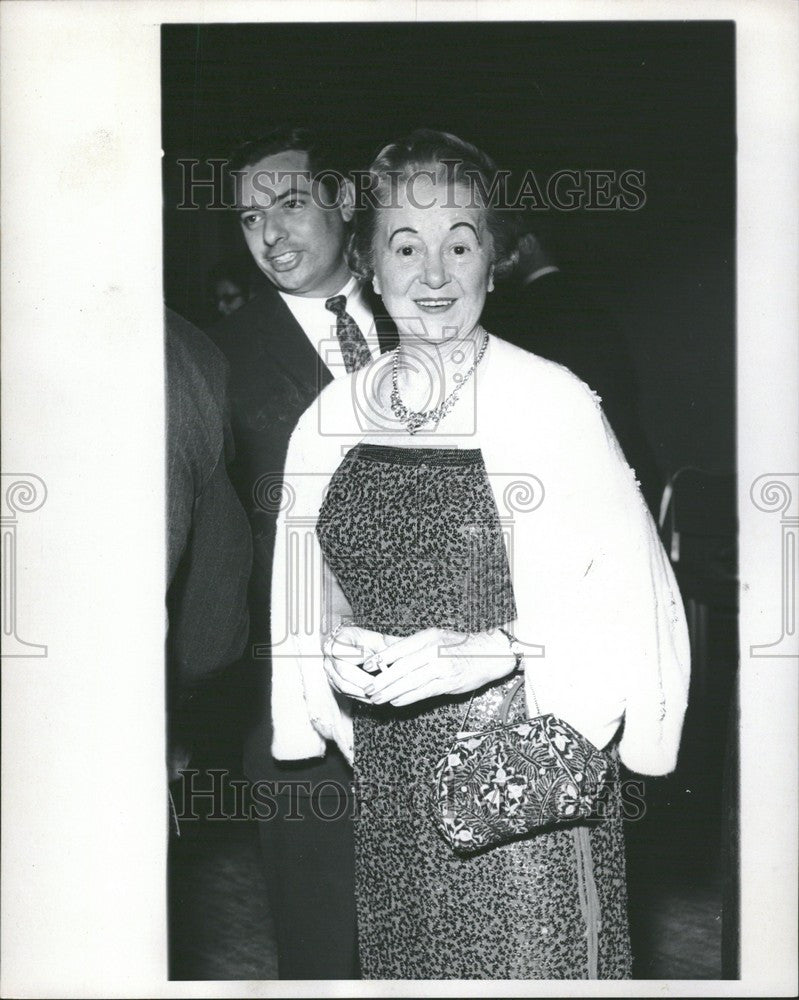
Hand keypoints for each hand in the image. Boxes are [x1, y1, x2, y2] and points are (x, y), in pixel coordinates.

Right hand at [322, 624, 389, 702]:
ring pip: (344, 685)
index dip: (358, 657)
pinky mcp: (333, 682)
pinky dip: (360, 697)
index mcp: (339, 638)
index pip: (341, 650)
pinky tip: (374, 698)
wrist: (352, 646)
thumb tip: (409, 648)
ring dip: (363, 692)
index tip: (377, 663)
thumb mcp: (378, 639)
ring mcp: (329, 670)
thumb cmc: (367, 642)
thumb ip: (390, 644)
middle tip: (382, 686)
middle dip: (365, 681)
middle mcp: (329, 655)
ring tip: (380, 695)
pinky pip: (345, 693)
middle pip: (344, 672)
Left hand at [361, 627, 515, 707]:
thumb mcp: (436, 637)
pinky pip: (424, 691)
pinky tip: (396, 701)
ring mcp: (441, 667)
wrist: (489, 653)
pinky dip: (408, 697)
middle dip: (382, 679)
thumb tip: (389, 656)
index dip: (381, 658)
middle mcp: (433, 650)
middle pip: (401, 667)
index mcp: (428, 637)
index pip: (399, 648)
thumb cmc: (460, 646)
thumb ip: (415, 646)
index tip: (366, 666)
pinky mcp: (448, 682)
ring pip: (410, 681)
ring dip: (391, 692)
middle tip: (367, 688)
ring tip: (377, 698)